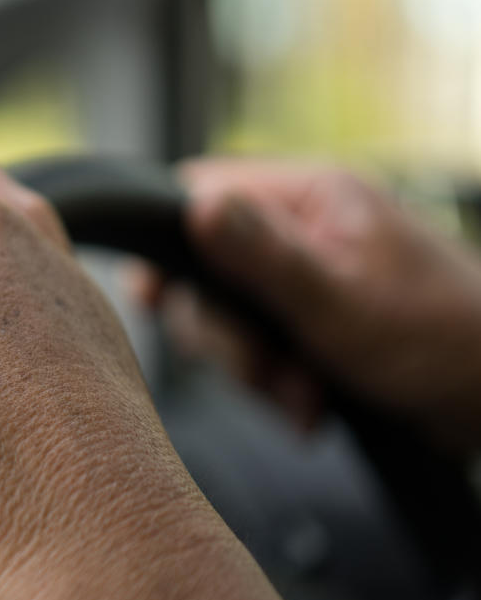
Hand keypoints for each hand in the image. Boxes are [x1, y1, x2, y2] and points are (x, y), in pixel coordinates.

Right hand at [135, 158, 480, 449]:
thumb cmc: (444, 343)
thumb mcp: (340, 301)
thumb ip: (262, 255)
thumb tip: (193, 204)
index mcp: (309, 196)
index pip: (198, 194)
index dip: (169, 249)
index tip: (156, 297)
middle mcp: (300, 227)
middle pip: (203, 270)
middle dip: (226, 336)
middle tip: (266, 372)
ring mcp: (303, 276)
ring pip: (226, 319)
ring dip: (254, 371)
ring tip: (303, 398)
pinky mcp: (307, 321)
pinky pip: (256, 349)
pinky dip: (274, 386)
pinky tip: (309, 405)